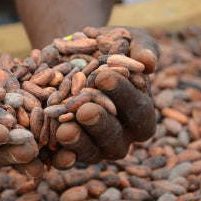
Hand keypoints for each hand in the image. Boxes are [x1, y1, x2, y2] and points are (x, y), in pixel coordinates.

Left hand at [52, 26, 158, 168]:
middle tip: (85, 110)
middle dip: (99, 122)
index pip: (136, 109)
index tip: (105, 76)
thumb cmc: (107, 48)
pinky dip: (59, 158)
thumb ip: (142, 48)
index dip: (122, 94)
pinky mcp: (71, 150)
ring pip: (90, 151)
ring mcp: (95, 146)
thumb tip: (150, 62)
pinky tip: (51, 152)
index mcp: (140, 114)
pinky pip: (66, 159)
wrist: (72, 56)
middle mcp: (120, 136)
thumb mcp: (127, 40)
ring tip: (65, 129)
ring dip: (78, 141)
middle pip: (114, 136)